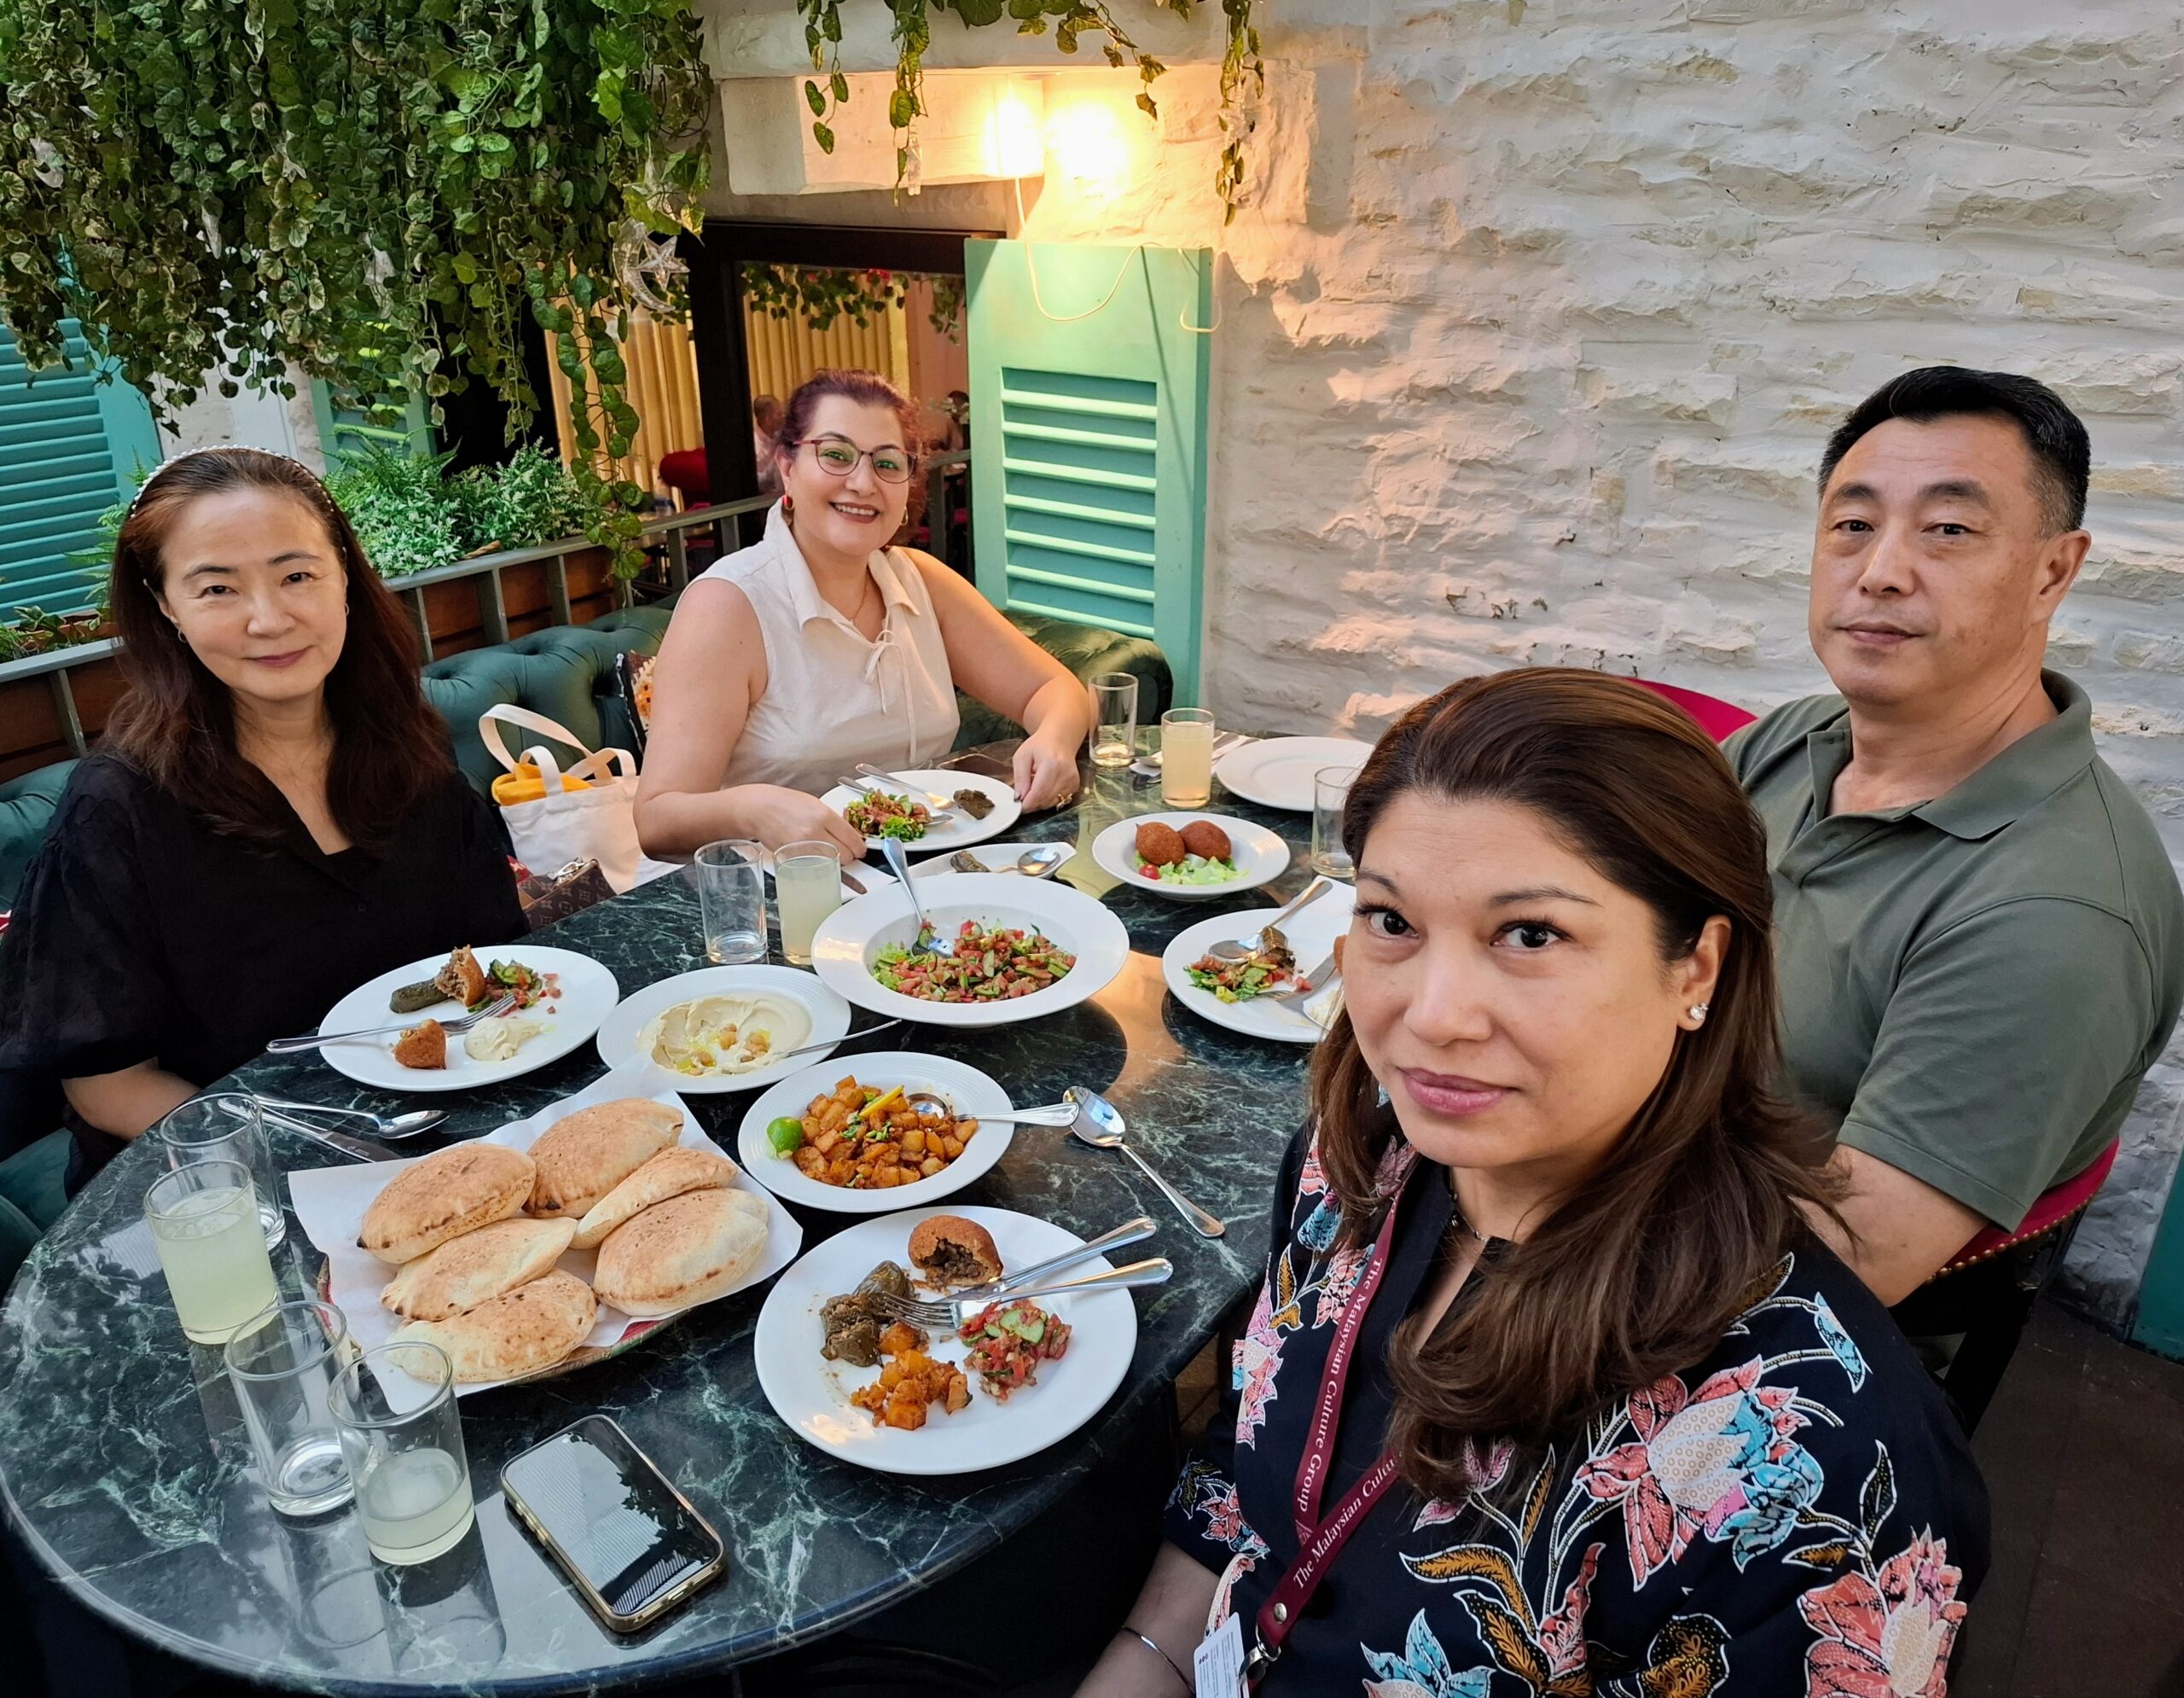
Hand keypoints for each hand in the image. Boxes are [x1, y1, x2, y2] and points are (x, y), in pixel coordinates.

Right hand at [733, 785, 867, 856]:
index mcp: (824, 815)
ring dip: (835, 862)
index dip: (859, 847)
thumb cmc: (785, 803)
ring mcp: (803, 847)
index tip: (860, 849)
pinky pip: (814, 866)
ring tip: (830, 855)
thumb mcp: (814, 804)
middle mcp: (815, 832)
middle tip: (846, 853)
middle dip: (849, 856)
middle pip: (845, 855)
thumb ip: (832, 819)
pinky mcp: (793, 857)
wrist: (759, 808)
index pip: (852, 838)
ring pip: (831, 864)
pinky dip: (819, 865)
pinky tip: (816, 857)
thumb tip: (849, 834)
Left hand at [1013, 728, 1080, 810]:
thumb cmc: (1039, 746)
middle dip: (1032, 802)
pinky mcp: (1074, 785)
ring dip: (1040, 800)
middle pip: (1046, 800)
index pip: (1039, 792)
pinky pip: (1058, 800)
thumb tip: (1019, 797)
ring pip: (1052, 802)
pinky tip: (1045, 785)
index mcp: (1051, 764)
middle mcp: (1065, 773)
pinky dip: (1048, 797)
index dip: (1028, 803)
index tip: (1019, 806)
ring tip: (1035, 785)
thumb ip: (1020, 778)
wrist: (1059, 739)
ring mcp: (1072, 780)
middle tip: (1024, 795)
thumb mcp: (1022, 757)